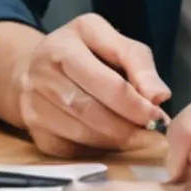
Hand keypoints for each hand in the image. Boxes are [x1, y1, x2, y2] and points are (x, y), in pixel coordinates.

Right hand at [12, 14, 169, 155]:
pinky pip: (68, 150)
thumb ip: (138, 62)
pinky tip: (110, 141)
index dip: (133, 103)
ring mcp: (32, 105)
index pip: (103, 81)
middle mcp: (40, 74)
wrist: (38, 67)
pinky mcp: (34, 131)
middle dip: (125, 125)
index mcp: (63, 46)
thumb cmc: (83, 52)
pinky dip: (94, 150)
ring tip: (136, 137)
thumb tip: (158, 96)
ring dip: (114, 140)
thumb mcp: (111, 41)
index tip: (156, 116)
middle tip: (149, 132)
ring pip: (79, 133)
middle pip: (88, 109)